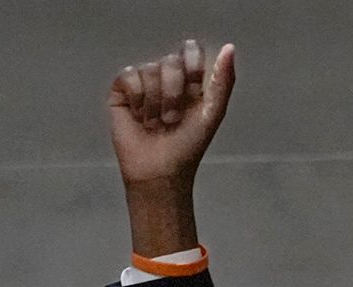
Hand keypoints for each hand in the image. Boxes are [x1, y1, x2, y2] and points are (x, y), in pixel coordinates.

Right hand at [107, 38, 233, 211]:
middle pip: (170, 61)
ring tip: (156, 123)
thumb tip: (230, 48)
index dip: (191, 68)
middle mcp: (166, 77)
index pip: (190, 50)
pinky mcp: (122, 90)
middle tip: (173, 119)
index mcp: (190, 80)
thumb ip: (223, 81)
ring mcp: (144, 82)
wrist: (160, 170)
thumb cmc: (188, 147)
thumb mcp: (212, 113)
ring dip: (156, 102)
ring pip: (150, 69)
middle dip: (174, 94)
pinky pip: (129, 75)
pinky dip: (138, 99)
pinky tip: (139, 116)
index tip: (194, 93)